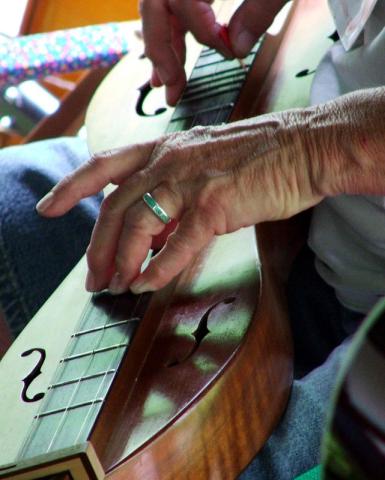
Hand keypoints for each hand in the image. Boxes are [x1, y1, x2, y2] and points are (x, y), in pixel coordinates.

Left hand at [36, 109, 328, 294]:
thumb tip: (154, 231)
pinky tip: (150, 284)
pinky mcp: (215, 203)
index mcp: (166, 149)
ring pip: (138, 225)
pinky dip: (159, 269)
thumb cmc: (260, 158)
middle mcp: (170, 160)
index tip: (50, 208)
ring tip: (119, 285)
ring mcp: (191, 180)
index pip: (104, 165)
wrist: (305, 148)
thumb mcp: (204, 165)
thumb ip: (174, 192)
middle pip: (115, 206)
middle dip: (97, 247)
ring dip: (123, 261)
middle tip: (93, 278)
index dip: (72, 186)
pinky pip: (177, 243)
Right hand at [140, 0, 285, 104]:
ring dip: (161, 43)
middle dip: (161, 50)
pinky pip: (173, 0)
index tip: (226, 51)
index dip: (202, 30)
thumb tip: (236, 48)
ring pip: (159, 4)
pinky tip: (174, 51)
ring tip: (165, 80)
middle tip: (172, 89)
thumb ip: (260, 9)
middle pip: (156, 4)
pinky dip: (173, 27)